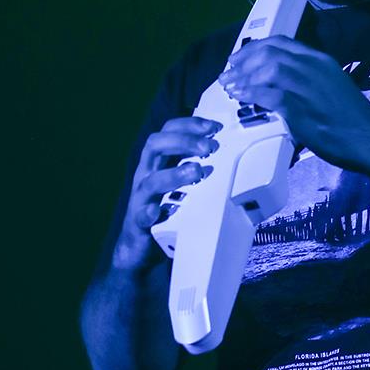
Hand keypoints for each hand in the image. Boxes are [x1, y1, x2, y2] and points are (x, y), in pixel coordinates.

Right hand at [112, 114, 223, 272]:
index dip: (190, 124)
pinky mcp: (139, 223)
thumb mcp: (181, 180)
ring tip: (196, 172)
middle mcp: (147, 174)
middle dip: (183, 141)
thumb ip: (198, 164)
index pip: (169, 130)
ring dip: (174, 174)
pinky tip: (160, 211)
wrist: (138, 245)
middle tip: (209, 148)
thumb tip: (231, 153)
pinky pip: (142, 216)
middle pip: (155, 145)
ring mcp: (141, 198)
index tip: (214, 128)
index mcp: (159, 161)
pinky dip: (150, 212)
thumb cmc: (164, 206)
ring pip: (151, 180)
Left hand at [220, 36, 369, 174]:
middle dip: (244, 61)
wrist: (369, 137)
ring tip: (231, 86)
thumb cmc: (348, 115)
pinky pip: (270, 95)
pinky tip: (241, 97)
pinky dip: (251, 94)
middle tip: (229, 72)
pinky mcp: (302, 109)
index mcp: (319, 60)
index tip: (239, 57)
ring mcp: (308, 87)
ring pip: (269, 69)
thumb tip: (275, 80)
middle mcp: (313, 67)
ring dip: (244, 77)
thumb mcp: (328, 85)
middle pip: (270, 52)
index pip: (281, 42)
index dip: (255, 47)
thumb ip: (304, 78)